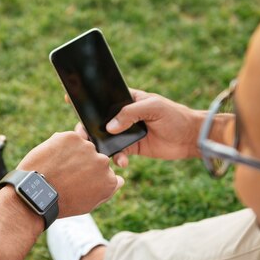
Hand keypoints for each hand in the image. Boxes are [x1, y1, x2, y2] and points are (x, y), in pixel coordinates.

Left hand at [17, 131, 122, 216]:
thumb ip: (107, 190)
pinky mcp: (71, 137)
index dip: (91, 175)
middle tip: (65, 175)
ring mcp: (87, 148)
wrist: (37, 195)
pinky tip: (51, 159)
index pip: (106, 171)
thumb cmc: (61, 203)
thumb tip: (120, 179)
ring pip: (81, 146)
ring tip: (57, 168)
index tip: (79, 181)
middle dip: (83, 163)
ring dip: (72, 153)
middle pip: (94, 157)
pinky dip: (59, 146)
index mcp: (109, 179)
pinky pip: (67, 138)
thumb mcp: (89, 204)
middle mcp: (102, 162)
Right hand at [70, 90, 204, 166]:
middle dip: (87, 129)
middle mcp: (122, 116)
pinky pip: (117, 154)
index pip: (103, 97)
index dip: (86, 99)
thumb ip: (130, 113)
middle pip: (97, 121)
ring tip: (101, 154)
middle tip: (82, 137)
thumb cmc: (174, 115)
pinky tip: (123, 162)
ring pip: (105, 139)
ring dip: (100, 147)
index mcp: (126, 100)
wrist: (190, 137)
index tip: (69, 99)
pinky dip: (117, 159)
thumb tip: (109, 127)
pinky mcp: (131, 148)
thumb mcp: (153, 107)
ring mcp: (126, 132)